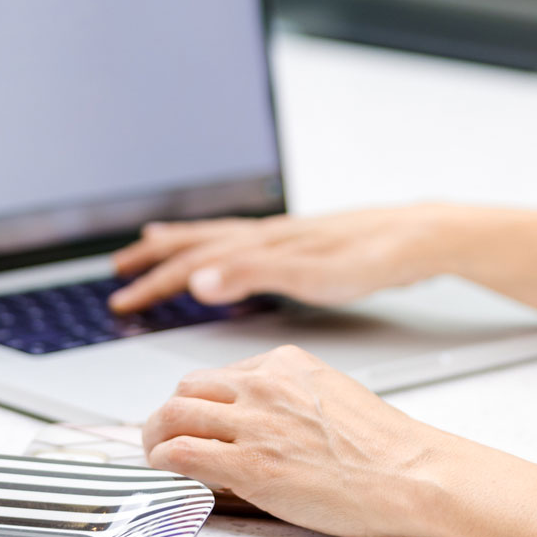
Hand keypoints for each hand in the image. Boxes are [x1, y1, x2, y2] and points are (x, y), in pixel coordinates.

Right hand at [107, 205, 455, 313]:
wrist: (417, 236)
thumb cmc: (371, 259)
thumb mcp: (310, 277)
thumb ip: (252, 277)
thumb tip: (197, 282)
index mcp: (261, 246)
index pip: (194, 265)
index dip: (155, 284)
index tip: (121, 301)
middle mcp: (267, 235)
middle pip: (198, 244)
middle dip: (156, 260)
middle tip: (119, 272)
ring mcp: (284, 236)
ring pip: (218, 238)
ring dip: (182, 244)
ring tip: (154, 243)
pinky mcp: (302, 242)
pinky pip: (242, 240)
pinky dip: (220, 244)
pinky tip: (227, 252)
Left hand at [143, 345, 458, 536]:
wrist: (412, 473)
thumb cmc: (382, 447)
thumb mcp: (328, 395)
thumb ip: (285, 397)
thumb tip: (251, 417)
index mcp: (284, 363)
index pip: (219, 373)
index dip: (200, 402)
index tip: (195, 419)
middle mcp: (264, 384)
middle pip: (187, 388)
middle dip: (169, 414)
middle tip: (164, 435)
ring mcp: (254, 423)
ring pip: (174, 414)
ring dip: (157, 436)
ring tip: (157, 454)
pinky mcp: (250, 465)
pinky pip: (182, 454)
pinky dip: (163, 461)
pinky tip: (166, 470)